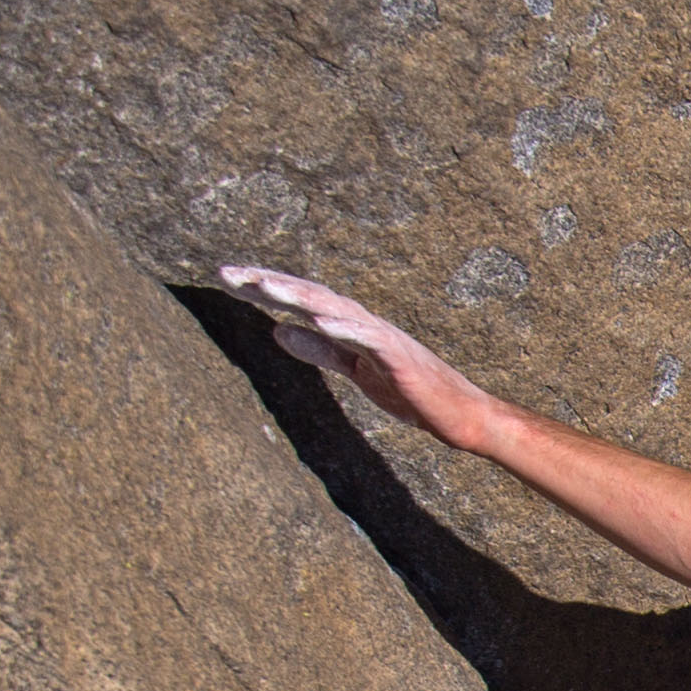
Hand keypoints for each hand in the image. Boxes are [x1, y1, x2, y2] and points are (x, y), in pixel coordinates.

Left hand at [216, 263, 506, 450]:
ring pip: (336, 310)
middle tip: (226, 273)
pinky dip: (346, 328)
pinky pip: (371, 340)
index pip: (302, 300)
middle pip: (311, 295)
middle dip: (270, 283)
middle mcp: (365, 324)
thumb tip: (277, 333)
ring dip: (301, 296)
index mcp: (351, 327)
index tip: (227, 278)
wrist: (463, 417)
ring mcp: (385, 339)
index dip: (265, 288)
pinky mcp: (402, 361)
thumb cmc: (414, 394)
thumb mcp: (355, 371)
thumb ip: (320, 351)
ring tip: (265, 287)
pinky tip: (320, 322)